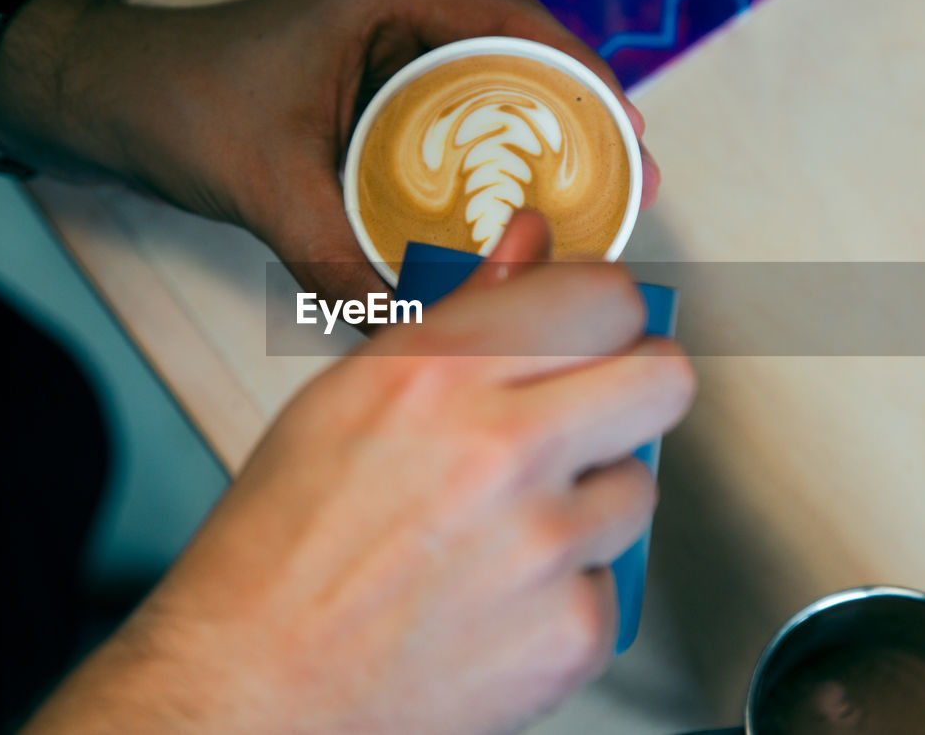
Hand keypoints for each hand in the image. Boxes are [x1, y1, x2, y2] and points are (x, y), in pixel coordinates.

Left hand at [0, 0, 660, 303]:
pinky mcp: (363, 94)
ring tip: (581, 205)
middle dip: (574, 119)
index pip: (514, 23)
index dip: (583, 74)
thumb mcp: (270, 190)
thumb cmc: (179, 106)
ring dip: (532, 143)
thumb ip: (338, 267)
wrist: (109, 97)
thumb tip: (410, 336)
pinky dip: (479, 163)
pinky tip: (498, 215)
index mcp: (384, 5)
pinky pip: (443, 123)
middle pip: (514, 60)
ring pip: (482, 95)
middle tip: (625, 182)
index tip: (626, 132)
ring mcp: (378, 56)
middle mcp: (392, 21)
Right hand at [22, 212, 694, 734]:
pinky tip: (502, 595)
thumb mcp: (355, 396)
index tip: (592, 333)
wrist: (259, 681)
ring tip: (512, 527)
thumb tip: (529, 244)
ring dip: (590, 501)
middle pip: (665, 378)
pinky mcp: (572, 631)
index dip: (604, 314)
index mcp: (442, 372)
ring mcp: (545, 546)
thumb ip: (466, 312)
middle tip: (592, 412)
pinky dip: (567, 588)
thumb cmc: (285, 542)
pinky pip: (612, 580)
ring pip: (639, 488)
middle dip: (637, 386)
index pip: (607, 298)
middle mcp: (503, 449)